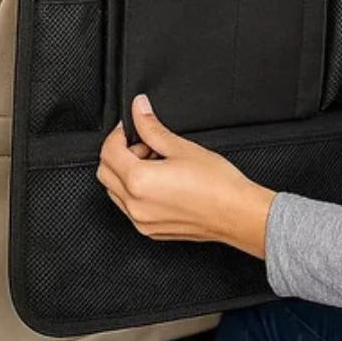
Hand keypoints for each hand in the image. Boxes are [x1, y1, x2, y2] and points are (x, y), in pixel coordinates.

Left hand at [97, 94, 275, 258]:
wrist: (236, 213)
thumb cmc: (217, 183)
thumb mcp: (183, 147)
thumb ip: (153, 128)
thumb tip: (139, 109)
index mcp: (139, 181)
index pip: (109, 152)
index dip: (117, 134)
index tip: (130, 126)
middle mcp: (134, 204)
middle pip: (105, 173)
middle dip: (119, 154)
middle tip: (146, 144)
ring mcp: (140, 221)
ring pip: (115, 192)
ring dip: (126, 173)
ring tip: (156, 164)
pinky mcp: (150, 231)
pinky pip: (129, 208)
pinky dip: (135, 191)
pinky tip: (160, 182)